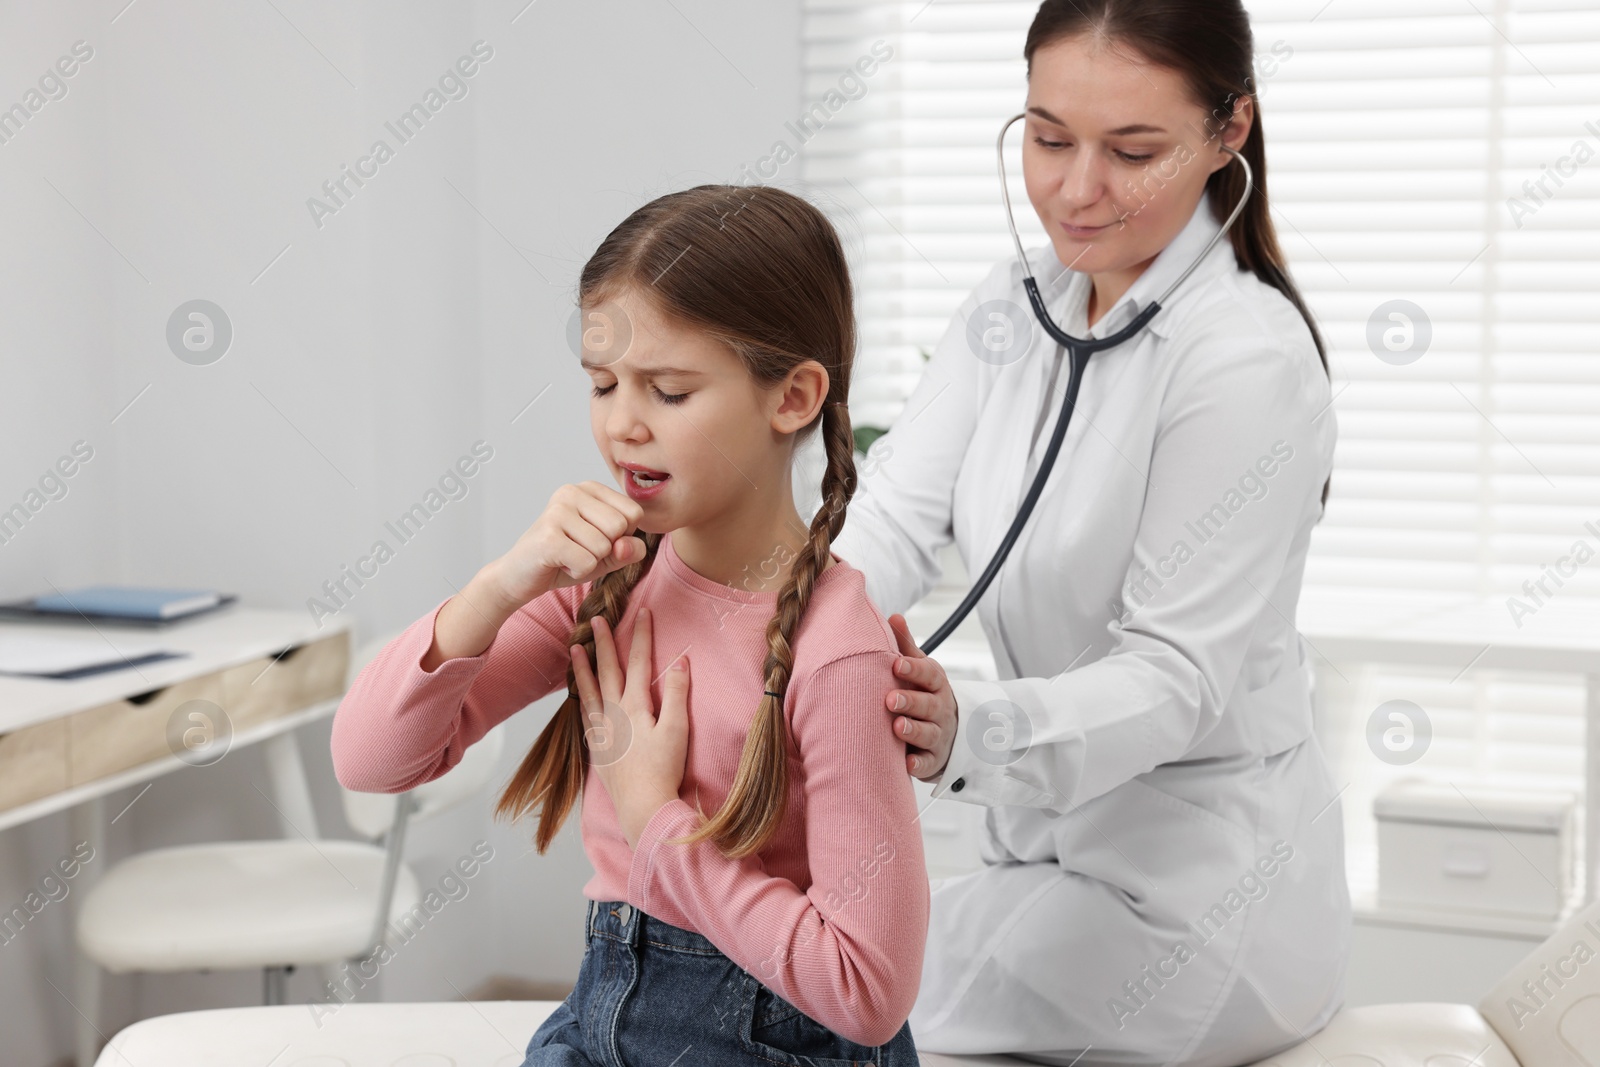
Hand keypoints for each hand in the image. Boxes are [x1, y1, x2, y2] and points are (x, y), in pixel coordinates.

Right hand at [484, 481, 647, 611]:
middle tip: (577, 548)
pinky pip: (587, 562)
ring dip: (589, 562)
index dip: (621, 536)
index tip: (593, 537)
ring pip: (604, 546)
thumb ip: (629, 549)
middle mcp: (572, 491)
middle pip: (620, 527)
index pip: (634, 512)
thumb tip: (625, 546)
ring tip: (567, 555)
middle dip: (605, 549)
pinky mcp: (548, 536)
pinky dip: (578, 571)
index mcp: (589, 488)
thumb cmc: (566, 559)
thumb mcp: (608, 554)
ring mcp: (558, 511)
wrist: (521, 576)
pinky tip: (559, 563)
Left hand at [570, 607, 689, 848]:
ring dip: (584, 667)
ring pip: (590, 690)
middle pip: (609, 670)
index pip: (639, 662)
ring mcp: (602, 731)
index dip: (642, 635)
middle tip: (596, 618)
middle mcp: (614, 713)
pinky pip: (585, 716)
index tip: (642, 612)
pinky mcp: (597, 747)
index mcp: (635, 705)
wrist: (642, 806)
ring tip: (575, 648)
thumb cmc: (663, 769)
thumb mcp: (677, 728)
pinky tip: (579, 694)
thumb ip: (677, 692)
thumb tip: (680, 660)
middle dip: (604, 642)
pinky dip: (581, 699)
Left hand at [885, 614, 956, 780]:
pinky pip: (929, 764)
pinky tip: (907, 764)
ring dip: (914, 730)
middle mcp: (940, 709)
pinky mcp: (935, 761)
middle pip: (929, 705)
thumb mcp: (920, 670)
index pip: (929, 674)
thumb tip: (894, 615)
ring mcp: (940, 736)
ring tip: (897, 727)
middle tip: (890, 699)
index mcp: (936, 684)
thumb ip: (906, 646)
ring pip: (929, 734)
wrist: (951, 733)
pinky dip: (919, 765)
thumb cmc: (924, 694)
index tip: (896, 664)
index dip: (914, 669)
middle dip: (911, 702)